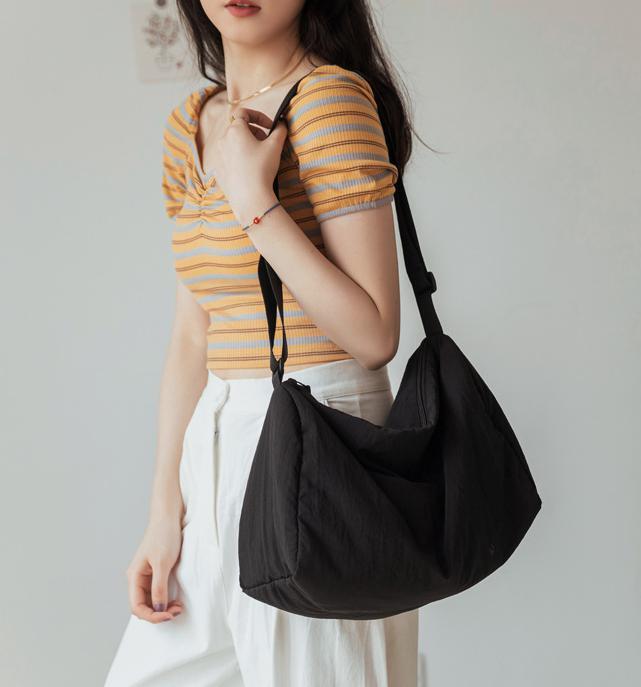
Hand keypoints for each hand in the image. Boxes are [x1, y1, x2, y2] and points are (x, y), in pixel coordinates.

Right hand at [126, 517, 183, 622]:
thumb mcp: (162, 563)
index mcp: (134, 576)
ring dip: (163, 607)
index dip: (152, 616)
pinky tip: (176, 599)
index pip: (137, 607)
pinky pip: (157, 593)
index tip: (169, 615)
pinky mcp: (156, 573)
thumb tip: (158, 609)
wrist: (169, 518)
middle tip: (177, 610)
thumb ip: (159, 587)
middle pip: (143, 606)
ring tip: (178, 606)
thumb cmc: (164, 536)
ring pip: (151, 601)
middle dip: (159, 613)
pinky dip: (166, 599)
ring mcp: (146, 576)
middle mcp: (137, 578)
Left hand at [211, 107, 286, 224]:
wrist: (250, 197)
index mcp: (235, 130)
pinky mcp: (218, 171)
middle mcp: (223, 140)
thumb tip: (281, 124)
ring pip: (232, 143)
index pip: (244, 113)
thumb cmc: (262, 168)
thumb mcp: (275, 146)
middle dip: (253, 131)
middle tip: (266, 142)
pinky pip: (229, 159)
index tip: (270, 127)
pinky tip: (249, 169)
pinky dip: (239, 158)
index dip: (259, 116)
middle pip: (238, 128)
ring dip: (246, 144)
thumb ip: (280, 130)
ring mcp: (218, 156)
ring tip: (258, 156)